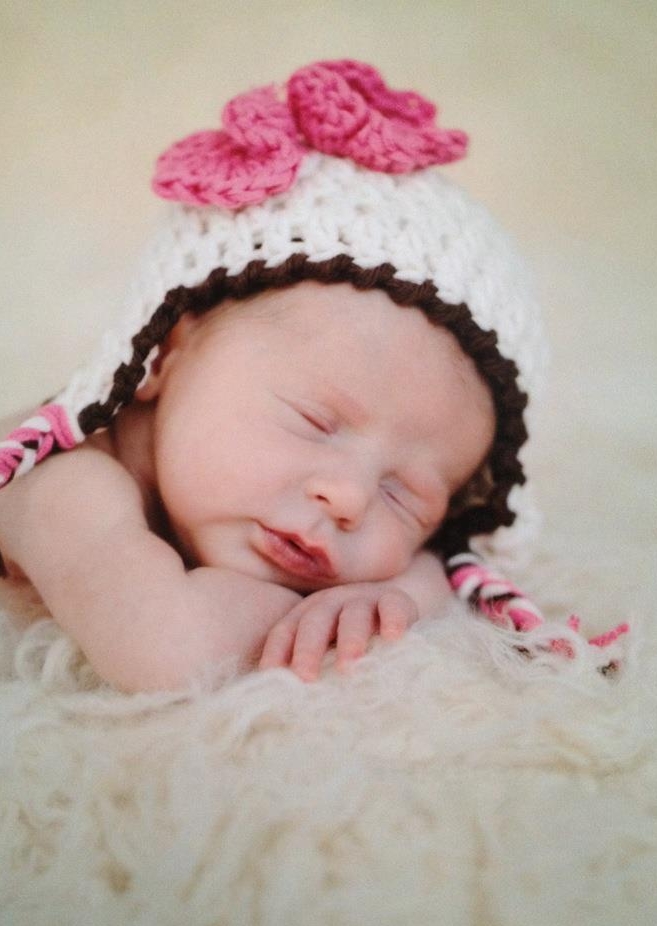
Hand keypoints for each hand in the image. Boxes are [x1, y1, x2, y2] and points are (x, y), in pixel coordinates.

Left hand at [258, 582, 417, 681]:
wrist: (391, 609)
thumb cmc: (351, 641)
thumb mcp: (326, 651)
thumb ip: (311, 671)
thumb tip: (281, 713)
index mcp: (307, 616)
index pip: (285, 631)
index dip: (276, 651)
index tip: (269, 677)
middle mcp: (331, 604)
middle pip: (314, 622)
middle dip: (308, 648)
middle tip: (305, 677)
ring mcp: (363, 600)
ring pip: (353, 615)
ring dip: (349, 638)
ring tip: (349, 666)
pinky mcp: (394, 600)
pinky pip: (393, 606)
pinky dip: (393, 619)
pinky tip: (393, 637)